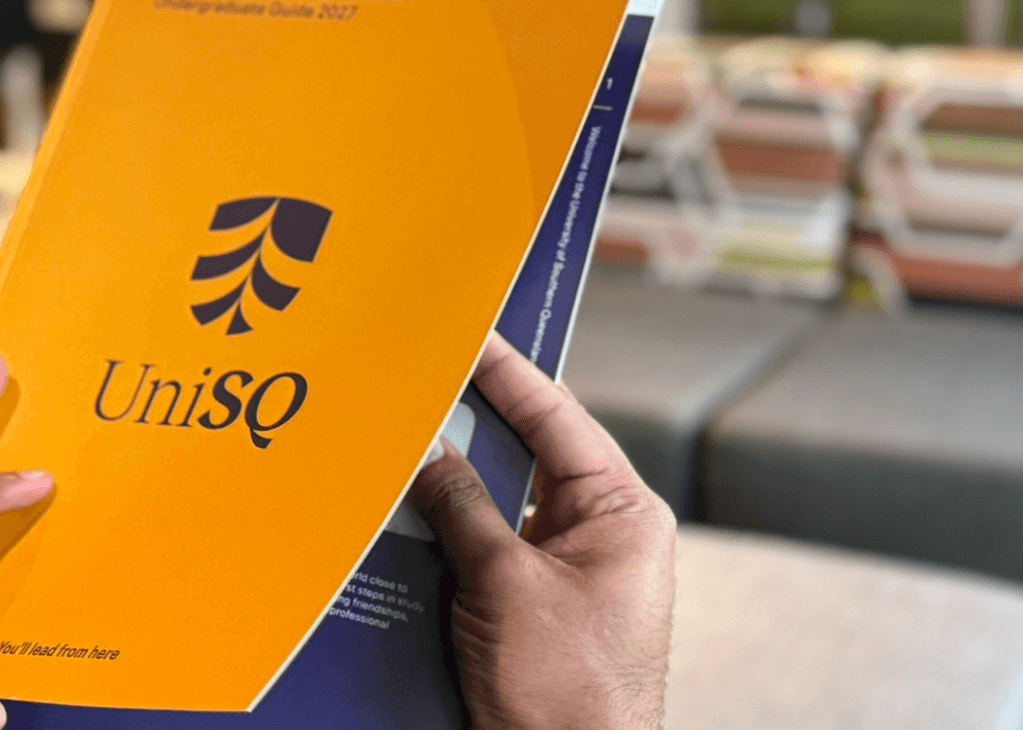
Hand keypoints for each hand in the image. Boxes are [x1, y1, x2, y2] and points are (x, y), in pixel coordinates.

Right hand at [411, 334, 676, 729]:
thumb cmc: (568, 694)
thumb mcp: (503, 583)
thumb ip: (461, 507)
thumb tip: (424, 447)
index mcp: (623, 512)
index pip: (556, 416)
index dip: (505, 370)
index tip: (465, 329)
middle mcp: (603, 534)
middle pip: (525, 454)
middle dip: (467, 424)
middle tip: (416, 379)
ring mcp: (570, 572)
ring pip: (499, 503)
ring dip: (449, 486)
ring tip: (398, 445)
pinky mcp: (536, 607)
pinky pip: (487, 549)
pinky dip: (446, 535)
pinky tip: (402, 519)